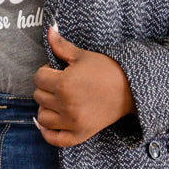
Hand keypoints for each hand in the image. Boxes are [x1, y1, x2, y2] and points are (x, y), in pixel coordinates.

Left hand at [32, 26, 135, 145]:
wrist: (130, 89)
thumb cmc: (107, 70)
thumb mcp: (83, 56)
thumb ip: (62, 46)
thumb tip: (49, 29)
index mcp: (64, 83)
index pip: (38, 78)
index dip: (46, 72)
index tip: (57, 71)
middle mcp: (65, 104)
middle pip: (38, 96)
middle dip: (46, 88)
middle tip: (59, 84)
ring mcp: (72, 122)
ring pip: (42, 117)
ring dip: (46, 108)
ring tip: (57, 101)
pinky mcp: (79, 134)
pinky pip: (55, 139)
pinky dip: (48, 133)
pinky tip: (49, 124)